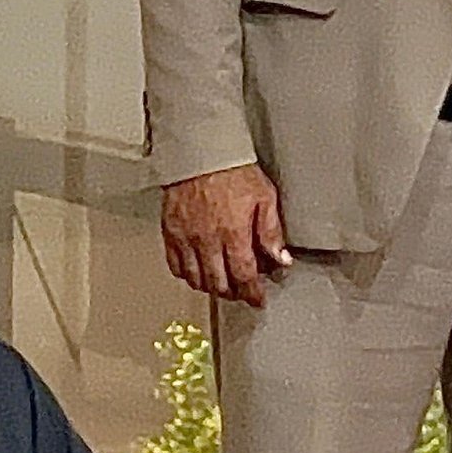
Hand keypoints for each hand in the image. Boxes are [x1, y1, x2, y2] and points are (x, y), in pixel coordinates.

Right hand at [161, 164, 290, 307]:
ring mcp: (186, 239)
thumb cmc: (232, 171)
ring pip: (196, 280)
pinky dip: (187, 276)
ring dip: (211, 287)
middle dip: (233, 293)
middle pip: (219, 283)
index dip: (253, 293)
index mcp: (233, 233)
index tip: (258, 299)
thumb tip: (281, 259)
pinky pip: (175, 267)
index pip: (244, 275)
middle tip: (241, 292)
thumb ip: (271, 231)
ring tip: (221, 284)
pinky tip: (197, 272)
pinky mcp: (170, 234)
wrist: (200, 154)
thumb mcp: (264, 197)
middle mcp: (207, 241)